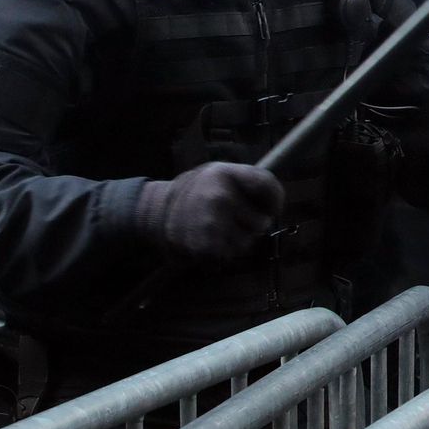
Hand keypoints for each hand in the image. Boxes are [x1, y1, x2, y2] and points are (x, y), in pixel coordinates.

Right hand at [135, 162, 284, 261]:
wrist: (153, 211)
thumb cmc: (195, 192)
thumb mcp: (219, 173)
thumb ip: (248, 182)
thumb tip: (274, 206)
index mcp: (224, 173)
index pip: (266, 184)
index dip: (275, 199)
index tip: (271, 207)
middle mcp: (220, 196)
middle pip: (262, 222)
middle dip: (252, 225)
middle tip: (231, 219)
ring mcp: (212, 223)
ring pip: (248, 242)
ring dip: (238, 242)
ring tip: (217, 230)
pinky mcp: (205, 247)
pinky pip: (231, 256)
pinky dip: (224, 253)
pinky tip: (209, 241)